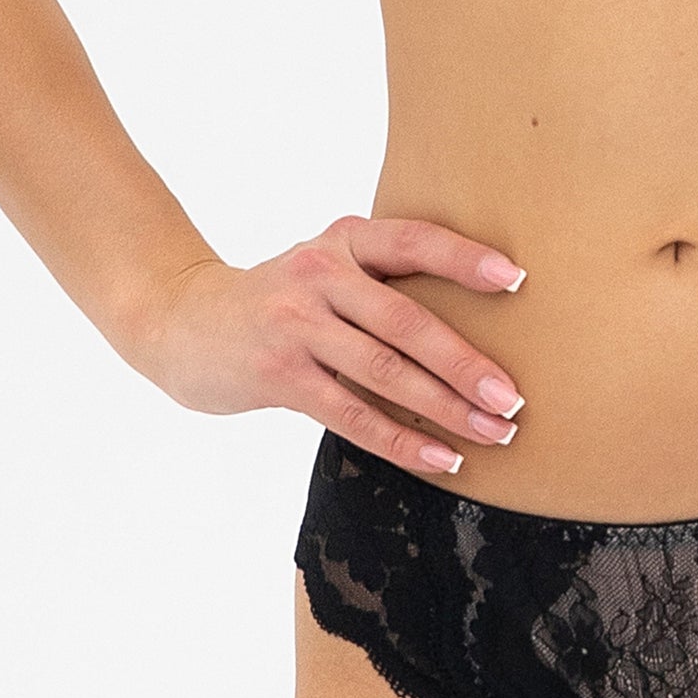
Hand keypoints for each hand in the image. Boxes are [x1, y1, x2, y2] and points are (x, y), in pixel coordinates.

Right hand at [128, 214, 529, 472]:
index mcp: (344, 238)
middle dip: (466, 364)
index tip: (515, 281)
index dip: (464, 259)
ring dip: (447, 409)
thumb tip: (476, 318)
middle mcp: (320, 274)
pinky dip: (403, 441)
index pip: (414, 241)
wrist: (182, 321)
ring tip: (495, 432)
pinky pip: (352, 416)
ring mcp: (295, 325)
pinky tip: (443, 458)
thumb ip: (380, 277)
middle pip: (407, 322)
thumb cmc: (280, 298)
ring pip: (385, 374)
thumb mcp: (325, 265)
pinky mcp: (278, 376)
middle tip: (513, 397)